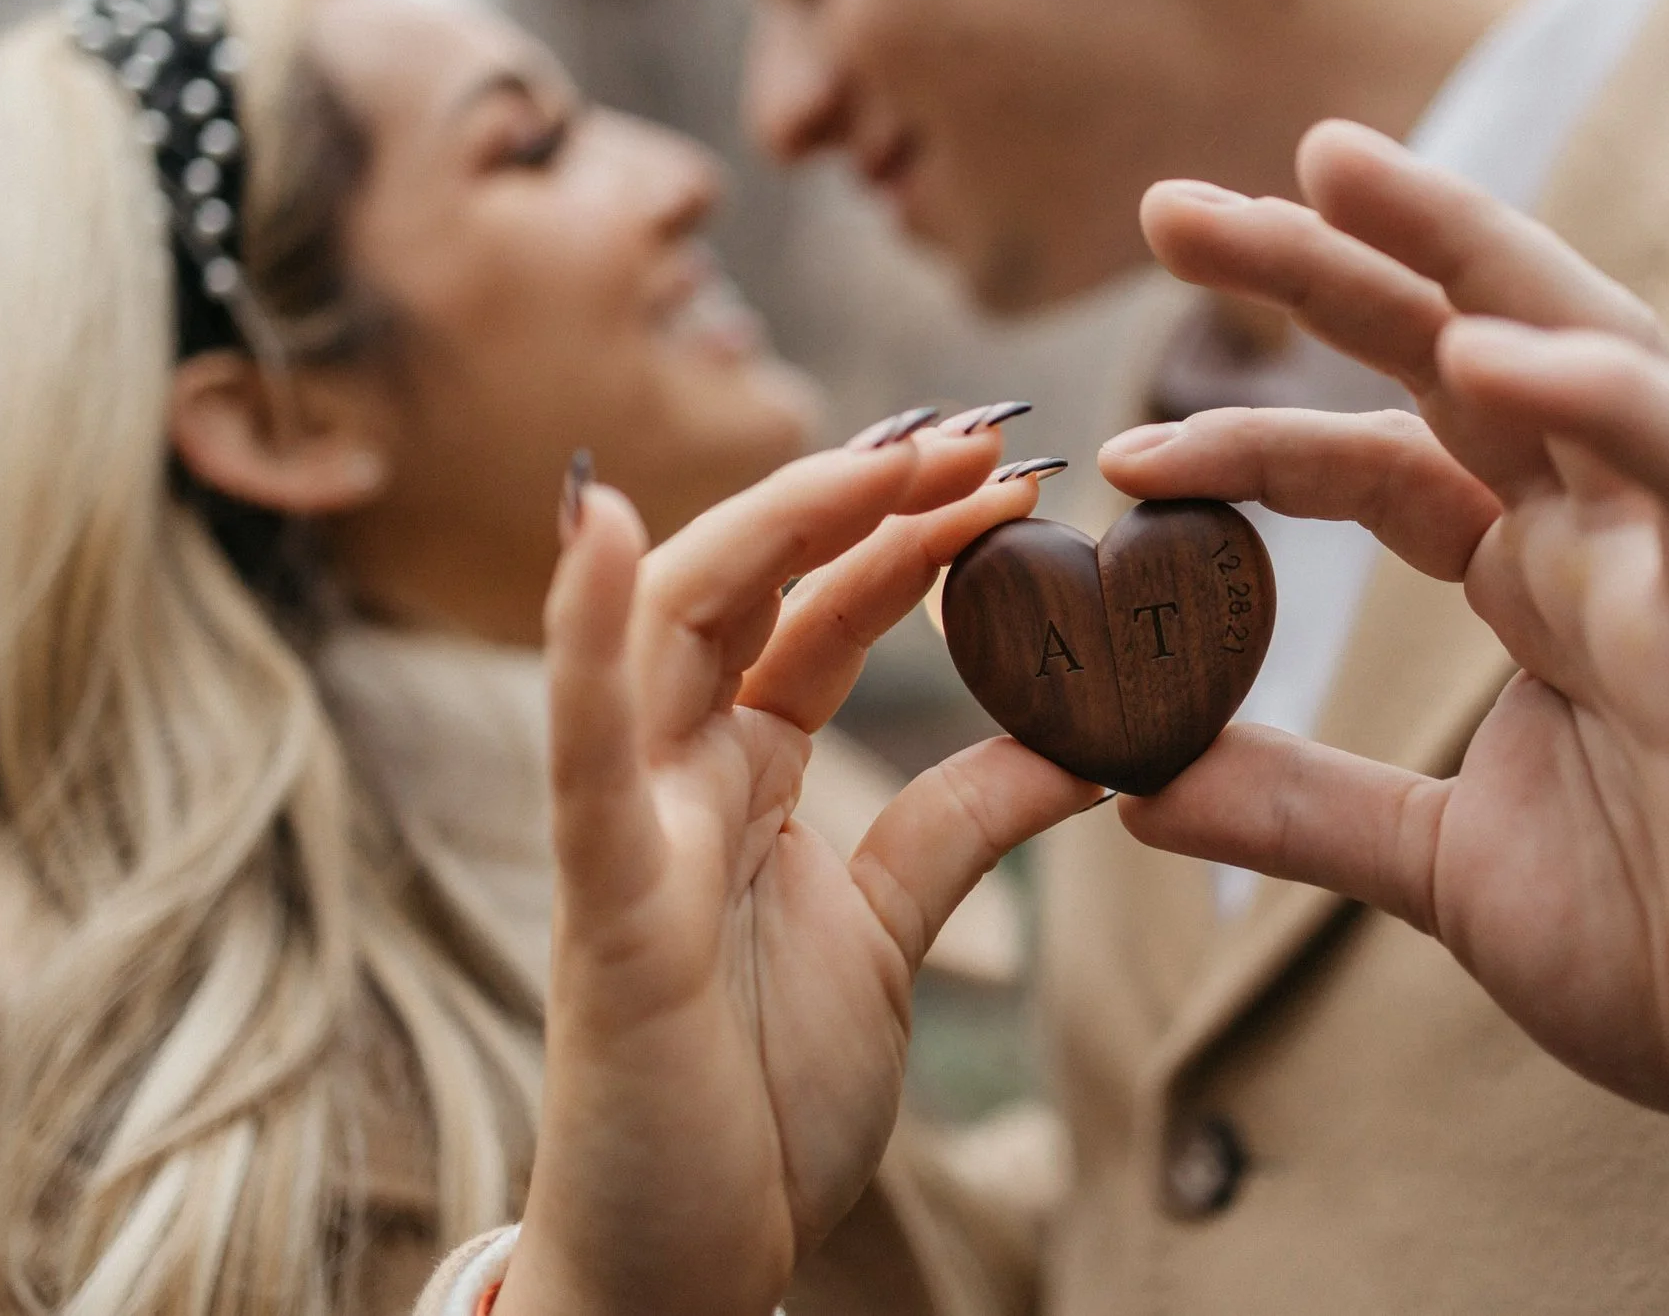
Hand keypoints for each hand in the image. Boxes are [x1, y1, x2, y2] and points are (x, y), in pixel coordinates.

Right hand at [496, 427, 1100, 1315]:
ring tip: (888, 456)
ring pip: (672, 630)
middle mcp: (676, 773)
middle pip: (751, 585)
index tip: (1013, 469)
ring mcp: (628, 825)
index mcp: (741, 772)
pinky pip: (582, 756)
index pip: (821, 607)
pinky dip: (582, 640)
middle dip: (857, 498)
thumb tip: (1086, 739)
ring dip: (773, 526)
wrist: (687, 1259)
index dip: (905, 530)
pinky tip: (609, 531)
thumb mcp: (890, 928)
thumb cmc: (758, 1095)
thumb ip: (961, 822)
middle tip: (980, 436)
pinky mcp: (601, 902)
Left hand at [1102, 122, 1668, 1246]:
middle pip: (1455, 352)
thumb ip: (1300, 810)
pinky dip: (1607, 399)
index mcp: (1532, 585)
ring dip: (1461, 251)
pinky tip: (1492, 352)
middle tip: (1170, 207)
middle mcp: (1600, 543)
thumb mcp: (1440, 868)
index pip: (1376, 460)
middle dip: (1323, 266)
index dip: (1252, 437)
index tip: (1124, 454)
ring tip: (1330, 170)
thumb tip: (1131, 788)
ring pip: (1581, 348)